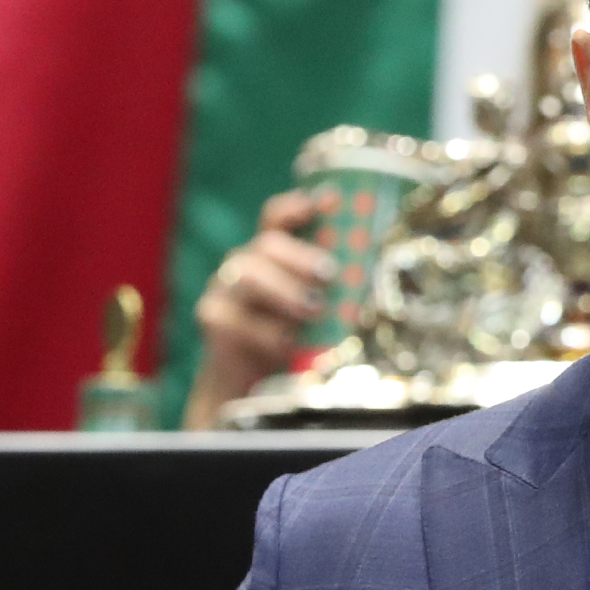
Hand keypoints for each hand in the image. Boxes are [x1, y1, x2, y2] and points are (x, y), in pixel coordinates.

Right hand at [182, 189, 338, 428]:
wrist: (253, 386)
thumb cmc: (295, 341)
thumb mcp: (319, 312)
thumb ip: (335, 292)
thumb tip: (376, 279)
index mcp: (272, 255)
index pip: (276, 217)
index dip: (296, 207)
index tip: (324, 203)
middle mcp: (245, 264)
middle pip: (266, 243)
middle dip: (300, 257)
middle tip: (329, 274)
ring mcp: (224, 289)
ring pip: (246, 274)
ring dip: (285, 291)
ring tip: (314, 311)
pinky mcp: (213, 320)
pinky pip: (236, 319)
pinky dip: (267, 332)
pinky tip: (288, 344)